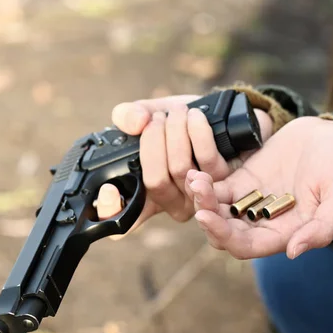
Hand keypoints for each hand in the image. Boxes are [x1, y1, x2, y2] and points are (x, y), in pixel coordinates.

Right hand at [96, 95, 273, 235]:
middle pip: (155, 182)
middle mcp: (170, 203)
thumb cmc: (174, 123)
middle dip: (153, 141)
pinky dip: (198, 133)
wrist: (217, 117)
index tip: (109, 189)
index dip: (110, 210)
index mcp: (144, 196)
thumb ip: (128, 116)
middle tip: (157, 119)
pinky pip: (206, 159)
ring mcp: (197, 198)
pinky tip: (195, 116)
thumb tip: (137, 122)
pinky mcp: (224, 185)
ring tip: (177, 111)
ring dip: (176, 133)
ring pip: (181, 169)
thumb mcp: (144, 114)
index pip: (119, 220)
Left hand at [187, 116, 332, 258]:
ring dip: (201, 200)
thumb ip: (323, 227)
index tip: (205, 216)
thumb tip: (293, 252)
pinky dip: (204, 185)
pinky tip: (194, 172)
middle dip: (207, 215)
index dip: (223, 235)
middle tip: (197, 190)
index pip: (246, 246)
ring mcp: (251, 203)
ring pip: (216, 211)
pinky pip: (217, 189)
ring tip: (194, 178)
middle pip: (224, 231)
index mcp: (284, 234)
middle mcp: (263, 224)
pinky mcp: (243, 182)